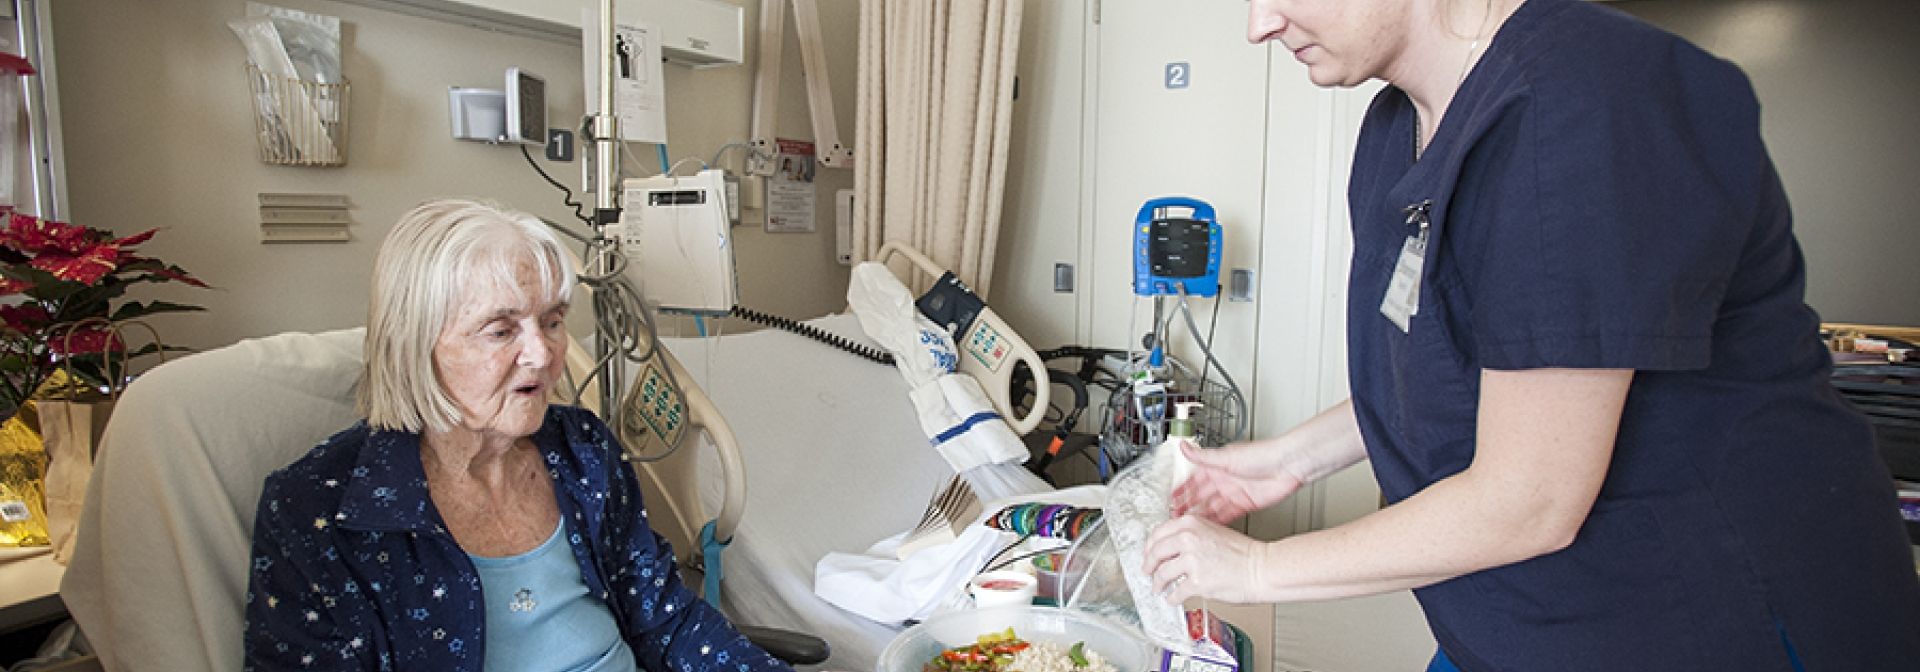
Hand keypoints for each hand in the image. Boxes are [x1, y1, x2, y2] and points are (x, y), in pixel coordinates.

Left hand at [1142, 515, 1266, 604]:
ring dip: (1158, 584)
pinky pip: (1176, 592)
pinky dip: (1172, 598)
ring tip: (1159, 588)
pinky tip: (1173, 599)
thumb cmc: (1243, 553)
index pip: (1158, 533)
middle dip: (1148, 565)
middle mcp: (1188, 539)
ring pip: (1162, 574)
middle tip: (1147, 571)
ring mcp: (1192, 561)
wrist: (1261, 568)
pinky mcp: (1198, 582)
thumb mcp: (1213, 531)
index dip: (1149, 546)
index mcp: (1191, 523)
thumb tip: (1170, 548)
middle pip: (1155, 552)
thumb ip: (1190, 535)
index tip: (1148, 554)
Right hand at [1170, 440, 1305, 523]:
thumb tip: (1183, 446)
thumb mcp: (1227, 456)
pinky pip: (1227, 515)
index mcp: (1217, 467)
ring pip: (1212, 507)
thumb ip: (1203, 456)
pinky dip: (1217, 522)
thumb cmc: (1262, 455)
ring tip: (1189, 526)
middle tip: (1176, 516)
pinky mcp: (1245, 504)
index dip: (1182, 489)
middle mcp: (1224, 480)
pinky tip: (1209, 528)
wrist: (1287, 465)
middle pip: (1201, 496)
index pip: (1194, 480)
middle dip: (1188, 506)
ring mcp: (1234, 493)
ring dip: (1201, 516)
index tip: (1171, 498)